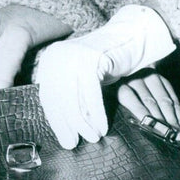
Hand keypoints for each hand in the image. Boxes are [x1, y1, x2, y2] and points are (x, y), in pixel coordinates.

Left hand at [35, 5, 175, 148]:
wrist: (130, 36)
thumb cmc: (107, 62)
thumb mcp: (82, 78)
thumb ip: (70, 95)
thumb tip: (65, 129)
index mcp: (51, 60)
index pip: (48, 97)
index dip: (57, 121)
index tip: (65, 139)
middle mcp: (58, 55)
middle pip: (58, 99)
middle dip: (67, 125)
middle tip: (74, 143)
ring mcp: (73, 55)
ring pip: (73, 98)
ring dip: (83, 123)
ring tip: (93, 137)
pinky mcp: (90, 58)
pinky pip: (91, 94)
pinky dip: (96, 113)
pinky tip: (102, 126)